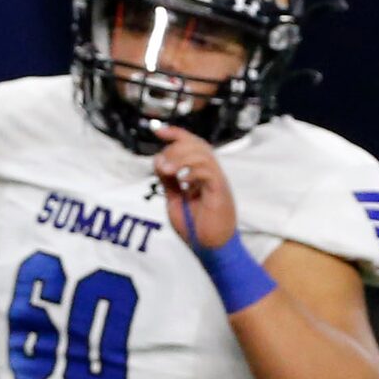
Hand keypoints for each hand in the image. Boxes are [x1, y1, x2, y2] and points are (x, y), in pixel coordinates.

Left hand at [152, 125, 239, 249]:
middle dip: (177, 147)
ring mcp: (217, 182)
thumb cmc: (196, 227)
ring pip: (204, 156)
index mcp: (200, 174)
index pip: (192, 146)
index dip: (176, 134)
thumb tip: (159, 160)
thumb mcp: (175, 200)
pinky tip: (182, 180)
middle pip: (199, 146)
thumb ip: (168, 181)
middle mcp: (211, 174)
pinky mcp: (220, 193)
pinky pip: (210, 173)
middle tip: (162, 164)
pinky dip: (194, 171)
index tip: (158, 130)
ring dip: (182, 158)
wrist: (211, 248)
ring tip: (166, 169)